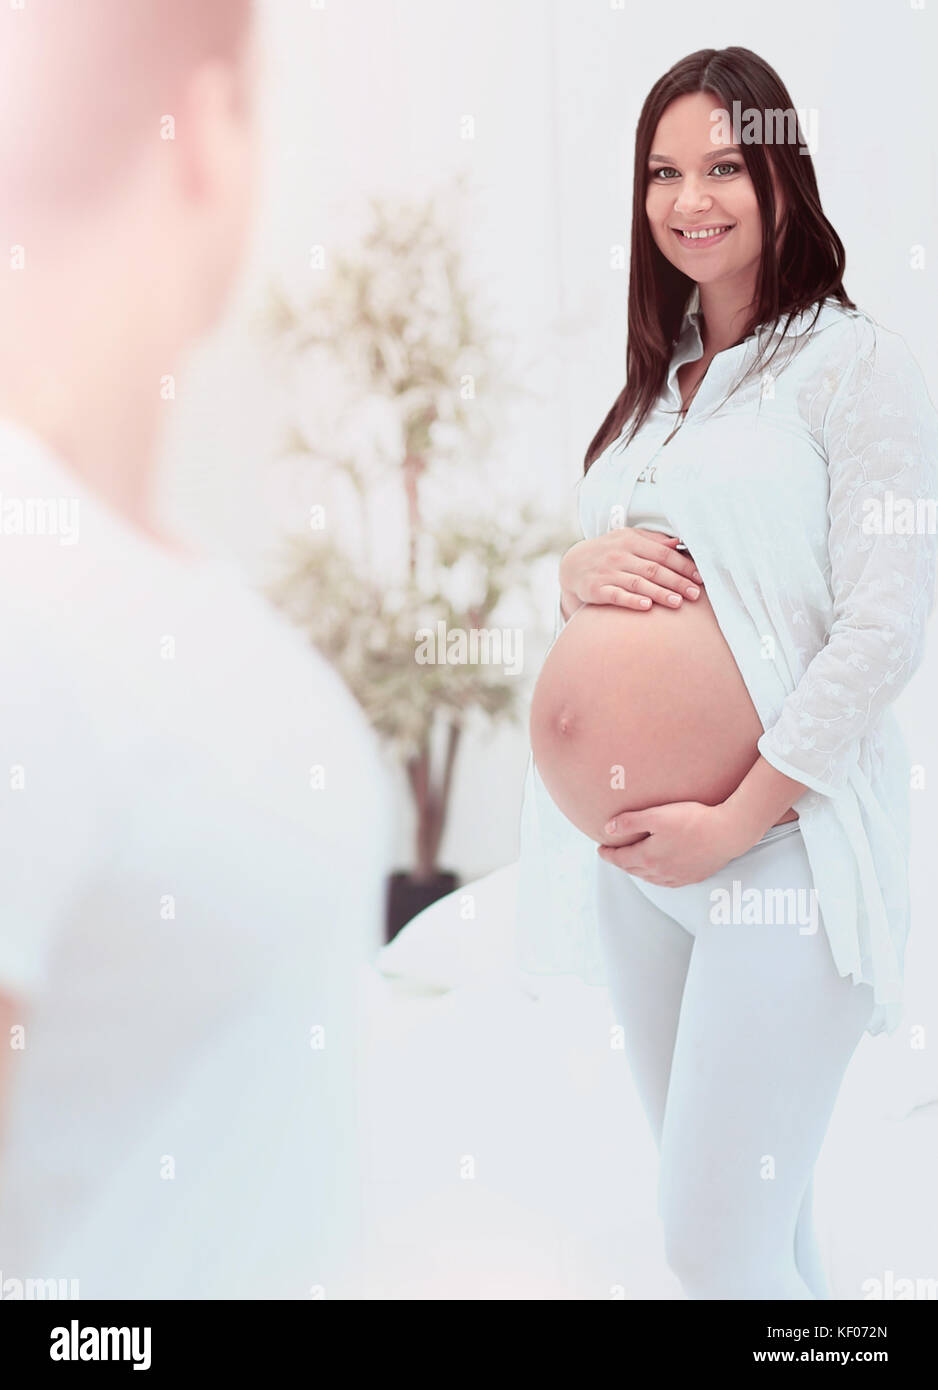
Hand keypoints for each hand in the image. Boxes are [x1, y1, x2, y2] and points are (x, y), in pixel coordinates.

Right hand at [559, 528, 702, 614]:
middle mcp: (619, 555)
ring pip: (638, 584)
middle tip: (695, 594)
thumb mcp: (628, 539)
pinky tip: (647, 607)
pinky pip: (617, 596)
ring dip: (660, 594)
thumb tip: (678, 542)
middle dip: (677, 582)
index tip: (700, 577)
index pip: (662, 553)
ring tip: (678, 602)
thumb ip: (652, 541)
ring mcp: (607, 572)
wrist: (573, 565)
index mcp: (630, 541)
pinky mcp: (596, 590)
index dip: (683, 565)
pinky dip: (632, 601)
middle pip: (654, 569)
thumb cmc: (608, 552)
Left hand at [597, 801, 751, 885]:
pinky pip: (667, 882)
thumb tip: (608, 829)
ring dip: (637, 871)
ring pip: (649, 878)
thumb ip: (630, 821)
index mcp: (648, 858)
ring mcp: (677, 877)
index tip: (600, 849)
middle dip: (620, 862)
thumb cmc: (693, 820)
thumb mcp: (657, 815)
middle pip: (633, 870)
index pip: (620, 859)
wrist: (728, 833)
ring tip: (632, 862)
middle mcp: (660, 872)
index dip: (608, 854)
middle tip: (613, 855)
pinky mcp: (692, 877)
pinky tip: (658, 872)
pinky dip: (656, 877)